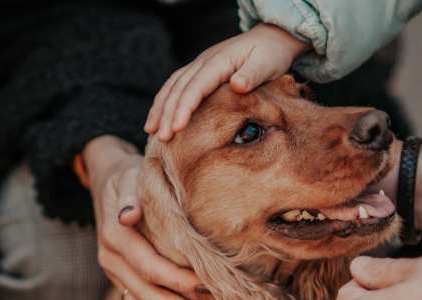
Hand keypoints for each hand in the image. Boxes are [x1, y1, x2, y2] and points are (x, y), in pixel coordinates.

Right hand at [84, 135, 216, 299]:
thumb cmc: (133, 176)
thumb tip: (129, 214)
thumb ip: (131, 196)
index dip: (177, 279)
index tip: (206, 286)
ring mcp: (115, 274)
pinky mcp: (122, 282)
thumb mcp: (132, 177)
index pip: (148, 265)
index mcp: (115, 236)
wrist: (111, 181)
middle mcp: (111, 259)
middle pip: (146, 294)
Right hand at [145, 23, 309, 140]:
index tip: (177, 128)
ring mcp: (199, 66)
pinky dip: (164, 102)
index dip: (185, 107)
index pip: (197, 86)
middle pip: (179, 88)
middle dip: (167, 113)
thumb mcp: (266, 63)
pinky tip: (158, 119)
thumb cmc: (270, 54)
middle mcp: (203, 62)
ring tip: (151, 131)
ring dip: (160, 108)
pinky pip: (176, 86)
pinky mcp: (199, 72)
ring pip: (172, 86)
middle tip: (162, 138)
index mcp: (219, 62)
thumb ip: (252, 74)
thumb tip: (237, 85)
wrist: (270, 39)